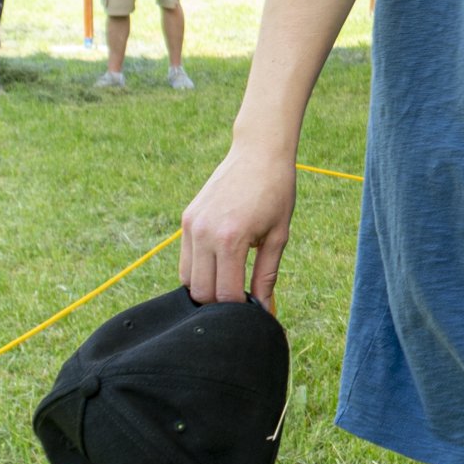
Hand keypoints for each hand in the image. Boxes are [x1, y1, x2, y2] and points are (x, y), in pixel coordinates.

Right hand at [180, 142, 298, 308]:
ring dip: (207, 288)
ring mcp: (191, 226)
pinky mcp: (186, 219)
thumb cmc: (276, 193)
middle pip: (201, 291)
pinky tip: (220, 265)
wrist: (258, 153)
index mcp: (230, 239)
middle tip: (242, 299)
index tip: (253, 309)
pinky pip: (186, 259)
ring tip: (231, 282)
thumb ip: (267, 276)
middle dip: (221, 303)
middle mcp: (204, 234)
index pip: (225, 293)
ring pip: (187, 279)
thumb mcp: (278, 236)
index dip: (239, 309)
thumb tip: (264, 309)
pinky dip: (199, 270)